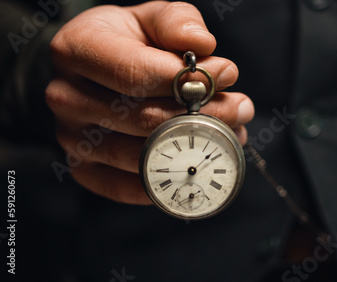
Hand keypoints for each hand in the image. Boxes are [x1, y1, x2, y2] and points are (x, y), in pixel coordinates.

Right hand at [45, 1, 253, 204]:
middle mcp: (68, 97)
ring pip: (143, 156)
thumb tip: (203, 45)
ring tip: (230, 133)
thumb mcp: (151, 18)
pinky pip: (130, 188)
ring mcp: (73, 139)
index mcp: (77, 49)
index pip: (135, 73)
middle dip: (205, 116)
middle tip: (239, 108)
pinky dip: (172, 178)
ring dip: (196, 148)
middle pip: (145, 119)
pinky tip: (200, 159)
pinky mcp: (85, 170)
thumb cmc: (127, 42)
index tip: (227, 74)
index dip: (186, 79)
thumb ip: (177, 23)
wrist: (91, 71)